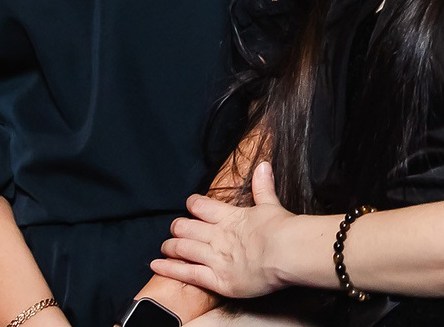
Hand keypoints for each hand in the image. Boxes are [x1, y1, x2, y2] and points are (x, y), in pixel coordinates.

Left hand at [152, 162, 295, 299]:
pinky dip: (169, 268)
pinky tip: (157, 265)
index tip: (190, 205)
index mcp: (230, 217)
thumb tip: (263, 165)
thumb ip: (264, 187)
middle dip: (178, 228)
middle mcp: (218, 236)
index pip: (203, 207)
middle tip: (174, 229)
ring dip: (171, 247)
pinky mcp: (216, 279)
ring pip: (183, 249)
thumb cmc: (282, 229)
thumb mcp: (271, 205)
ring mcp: (215, 258)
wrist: (286, 251)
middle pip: (187, 228)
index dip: (193, 205)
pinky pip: (187, 273)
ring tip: (164, 247)